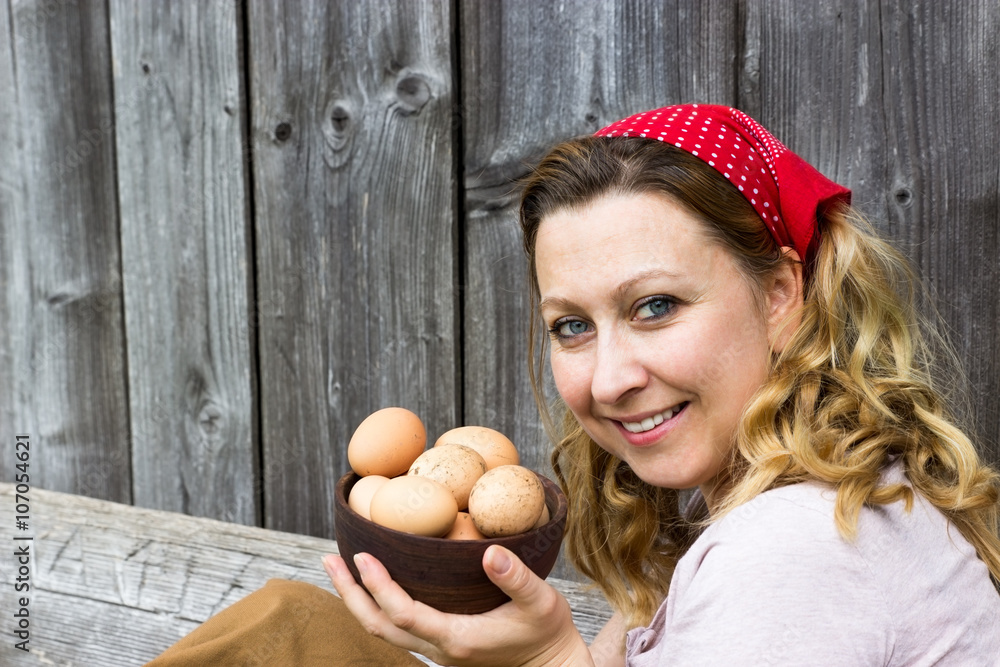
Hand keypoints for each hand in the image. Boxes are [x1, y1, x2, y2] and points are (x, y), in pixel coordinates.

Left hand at [324, 545, 593, 666]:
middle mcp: (440, 649)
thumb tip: (491, 553)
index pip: (402, 613)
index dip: (377, 585)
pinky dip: (381, 605)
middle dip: (350, 593)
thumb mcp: (542, 601)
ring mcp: (439, 652)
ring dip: (360, 600)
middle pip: (379, 626)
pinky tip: (380, 584)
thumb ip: (516, 578)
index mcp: (457, 637)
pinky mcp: (445, 648)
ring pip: (386, 631)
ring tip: (343, 568)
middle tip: (330, 558)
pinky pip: (400, 629)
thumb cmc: (549, 634)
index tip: (360, 555)